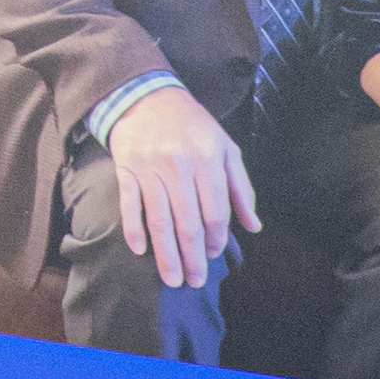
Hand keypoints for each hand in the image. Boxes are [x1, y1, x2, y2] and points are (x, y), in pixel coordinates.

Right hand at [103, 84, 259, 290]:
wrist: (146, 96)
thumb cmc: (193, 127)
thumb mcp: (225, 149)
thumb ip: (241, 188)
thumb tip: (253, 226)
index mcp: (207, 160)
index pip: (215, 212)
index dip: (216, 240)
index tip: (215, 256)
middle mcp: (178, 165)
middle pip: (187, 223)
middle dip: (193, 258)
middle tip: (195, 282)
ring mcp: (149, 168)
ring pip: (160, 220)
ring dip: (166, 254)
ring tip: (173, 279)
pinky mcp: (126, 169)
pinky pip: (129, 205)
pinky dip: (134, 229)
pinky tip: (140, 251)